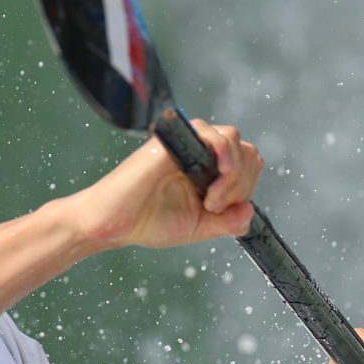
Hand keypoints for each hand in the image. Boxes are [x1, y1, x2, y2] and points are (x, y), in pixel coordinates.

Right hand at [71, 119, 261, 250]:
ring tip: (211, 201)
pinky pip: (214, 135)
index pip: (246, 164)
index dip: (245, 187)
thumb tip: (250, 211)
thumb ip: (227, 222)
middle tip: (217, 207)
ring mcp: (186, 143)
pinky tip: (211, 187)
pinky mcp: (174, 140)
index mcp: (206, 168)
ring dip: (234, 176)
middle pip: (246, 151)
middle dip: (243, 183)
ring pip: (234, 140)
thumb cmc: (147, 222)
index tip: (224, 210)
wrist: (113, 224)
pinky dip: (225, 160)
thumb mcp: (199, 227)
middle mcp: (198, 151)